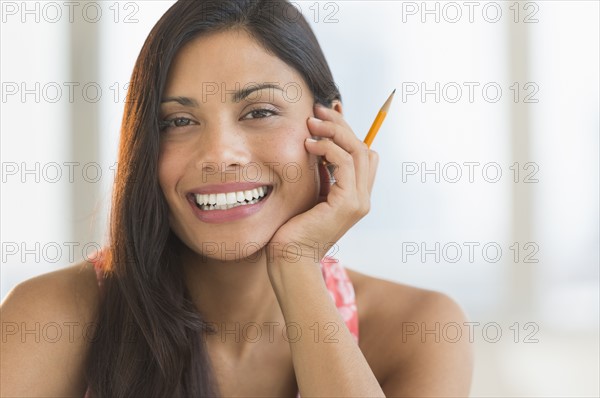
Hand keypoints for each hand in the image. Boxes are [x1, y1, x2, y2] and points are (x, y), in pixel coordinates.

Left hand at [266, 104, 378, 265]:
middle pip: (364, 147)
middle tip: (317, 110)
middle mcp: (362, 198)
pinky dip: (328, 148)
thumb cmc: (291, 229)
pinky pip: (345, 164)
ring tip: (310, 122)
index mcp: (355, 195)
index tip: (323, 116)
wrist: (290, 259)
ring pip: (358, 151)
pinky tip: (308, 144)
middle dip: (341, 124)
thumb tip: (313, 142)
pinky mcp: (348, 204)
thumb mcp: (308, 194)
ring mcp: (358, 202)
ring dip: (334, 131)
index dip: (346, 130)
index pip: (363, 153)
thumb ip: (318, 174)